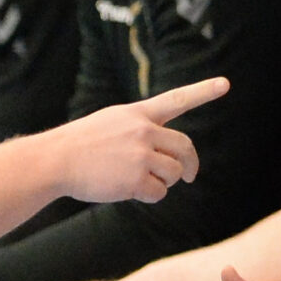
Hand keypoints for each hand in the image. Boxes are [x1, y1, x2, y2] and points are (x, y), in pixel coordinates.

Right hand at [55, 77, 227, 203]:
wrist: (55, 160)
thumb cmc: (80, 146)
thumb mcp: (110, 123)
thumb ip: (139, 131)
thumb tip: (165, 157)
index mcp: (137, 114)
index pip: (176, 99)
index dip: (203, 91)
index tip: (225, 84)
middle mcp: (143, 130)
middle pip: (185, 147)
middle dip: (190, 165)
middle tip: (189, 176)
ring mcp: (140, 154)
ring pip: (173, 173)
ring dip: (163, 182)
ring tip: (138, 182)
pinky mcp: (135, 178)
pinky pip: (158, 192)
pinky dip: (148, 196)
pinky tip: (128, 190)